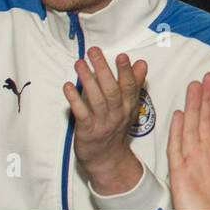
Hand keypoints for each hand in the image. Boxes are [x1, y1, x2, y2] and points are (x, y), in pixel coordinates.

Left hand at [65, 47, 147, 190]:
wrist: (107, 158)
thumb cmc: (116, 127)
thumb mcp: (130, 106)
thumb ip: (134, 83)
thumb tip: (141, 63)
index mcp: (128, 106)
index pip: (129, 87)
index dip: (126, 71)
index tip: (122, 56)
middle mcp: (117, 114)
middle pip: (111, 90)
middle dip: (103, 69)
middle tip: (94, 51)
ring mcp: (102, 123)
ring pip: (96, 99)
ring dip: (87, 80)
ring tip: (79, 63)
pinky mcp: (87, 131)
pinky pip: (81, 113)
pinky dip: (75, 99)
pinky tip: (68, 86)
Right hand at [168, 73, 209, 209]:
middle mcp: (206, 154)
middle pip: (204, 119)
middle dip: (206, 97)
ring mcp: (191, 162)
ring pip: (190, 128)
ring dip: (192, 107)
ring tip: (194, 86)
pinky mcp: (179, 174)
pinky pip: (177, 149)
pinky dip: (177, 132)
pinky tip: (179, 115)